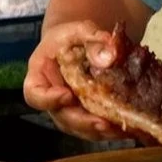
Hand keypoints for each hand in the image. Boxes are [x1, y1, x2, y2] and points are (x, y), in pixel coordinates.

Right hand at [24, 19, 128, 140]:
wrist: (79, 47)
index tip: (67, 95)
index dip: (48, 99)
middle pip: (62, 117)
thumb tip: (110, 56)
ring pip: (80, 128)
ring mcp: (69, 111)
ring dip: (100, 131)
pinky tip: (127, 128)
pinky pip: (95, 128)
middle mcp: (52, 99)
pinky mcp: (86, 117)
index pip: (34, 94)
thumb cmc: (72, 38)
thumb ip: (92, 37)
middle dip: (83, 122)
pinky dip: (111, 130)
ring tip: (120, 129)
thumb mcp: (80, 30)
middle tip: (102, 123)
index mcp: (40, 76)